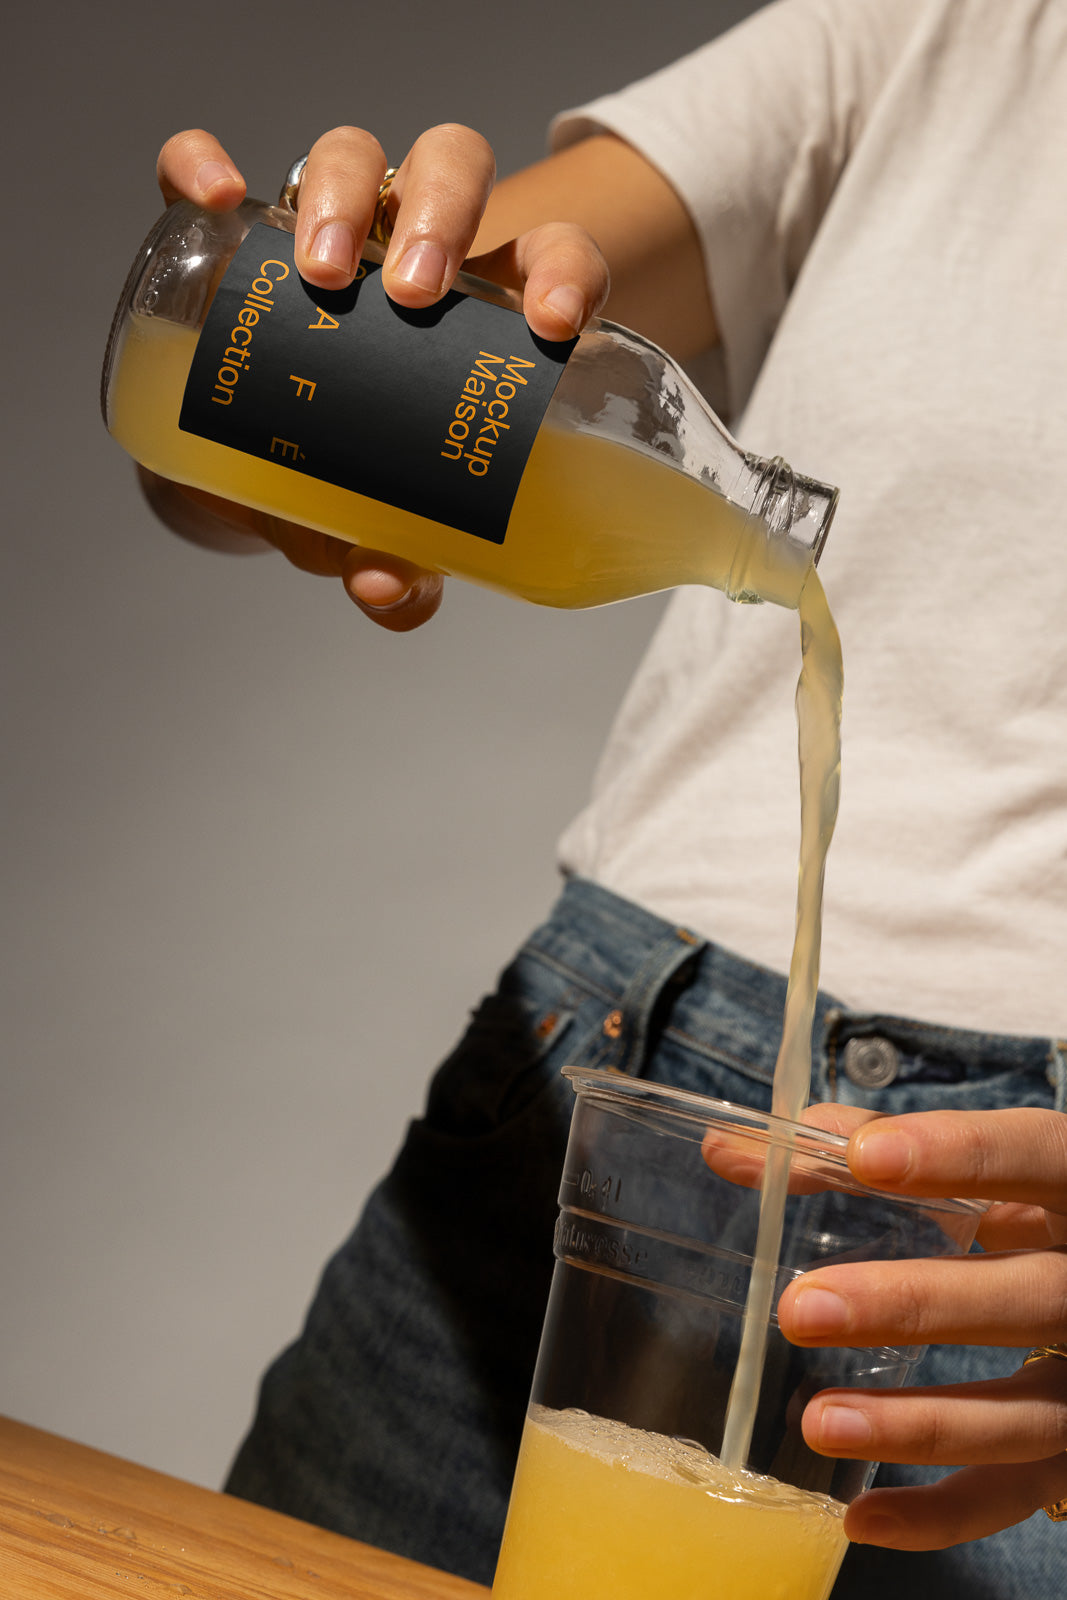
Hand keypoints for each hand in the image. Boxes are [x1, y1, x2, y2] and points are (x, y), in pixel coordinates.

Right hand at [144, 125, 609, 628]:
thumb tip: (387, 590)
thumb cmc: (353, 483)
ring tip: (320, 274)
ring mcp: (323, 230)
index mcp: (486, 311)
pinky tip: (210, 200)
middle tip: (412, 295)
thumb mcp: (384, 524)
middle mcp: (413, 249)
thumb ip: (400, 563)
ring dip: (342, 193)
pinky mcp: (228, 233)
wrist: (259, 473)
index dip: (566, 273)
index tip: (552, 324)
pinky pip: (204, 175)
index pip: (551, 258)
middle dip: (442, 215)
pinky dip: (198, 171)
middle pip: (453, 172)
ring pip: (349, 157)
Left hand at [774, 1106, 1066, 1548]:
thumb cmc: (1016, 1203)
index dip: (958, 1156)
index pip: (1031, 1156)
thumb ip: (856, 1148)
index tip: (865, 1159)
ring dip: (918, 1425)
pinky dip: (941, 1515)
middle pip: (1025, 1298)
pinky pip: (1012, 1494)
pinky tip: (860, 1517)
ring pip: (1021, 1414)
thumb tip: (728, 1152)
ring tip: (819, 1420)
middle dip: (913, 1305)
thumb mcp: (970, 1167)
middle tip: (802, 1307)